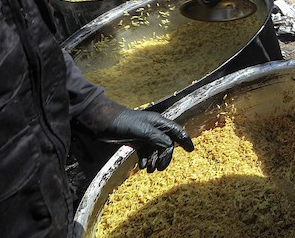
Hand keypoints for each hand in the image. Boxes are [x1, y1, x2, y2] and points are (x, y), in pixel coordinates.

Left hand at [76, 96, 193, 171]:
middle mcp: (154, 128)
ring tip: (150, 171)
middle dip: (165, 156)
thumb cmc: (124, 123)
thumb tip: (169, 148)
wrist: (103, 123)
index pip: (176, 131)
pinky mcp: (136, 140)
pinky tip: (142, 166)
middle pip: (166, 144)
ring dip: (155, 160)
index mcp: (159, 122)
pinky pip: (146, 152)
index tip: (191, 150)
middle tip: (161, 169)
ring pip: (156, 149)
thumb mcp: (142, 131)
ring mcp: (145, 135)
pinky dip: (146, 160)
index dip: (185, 140)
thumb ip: (158, 139)